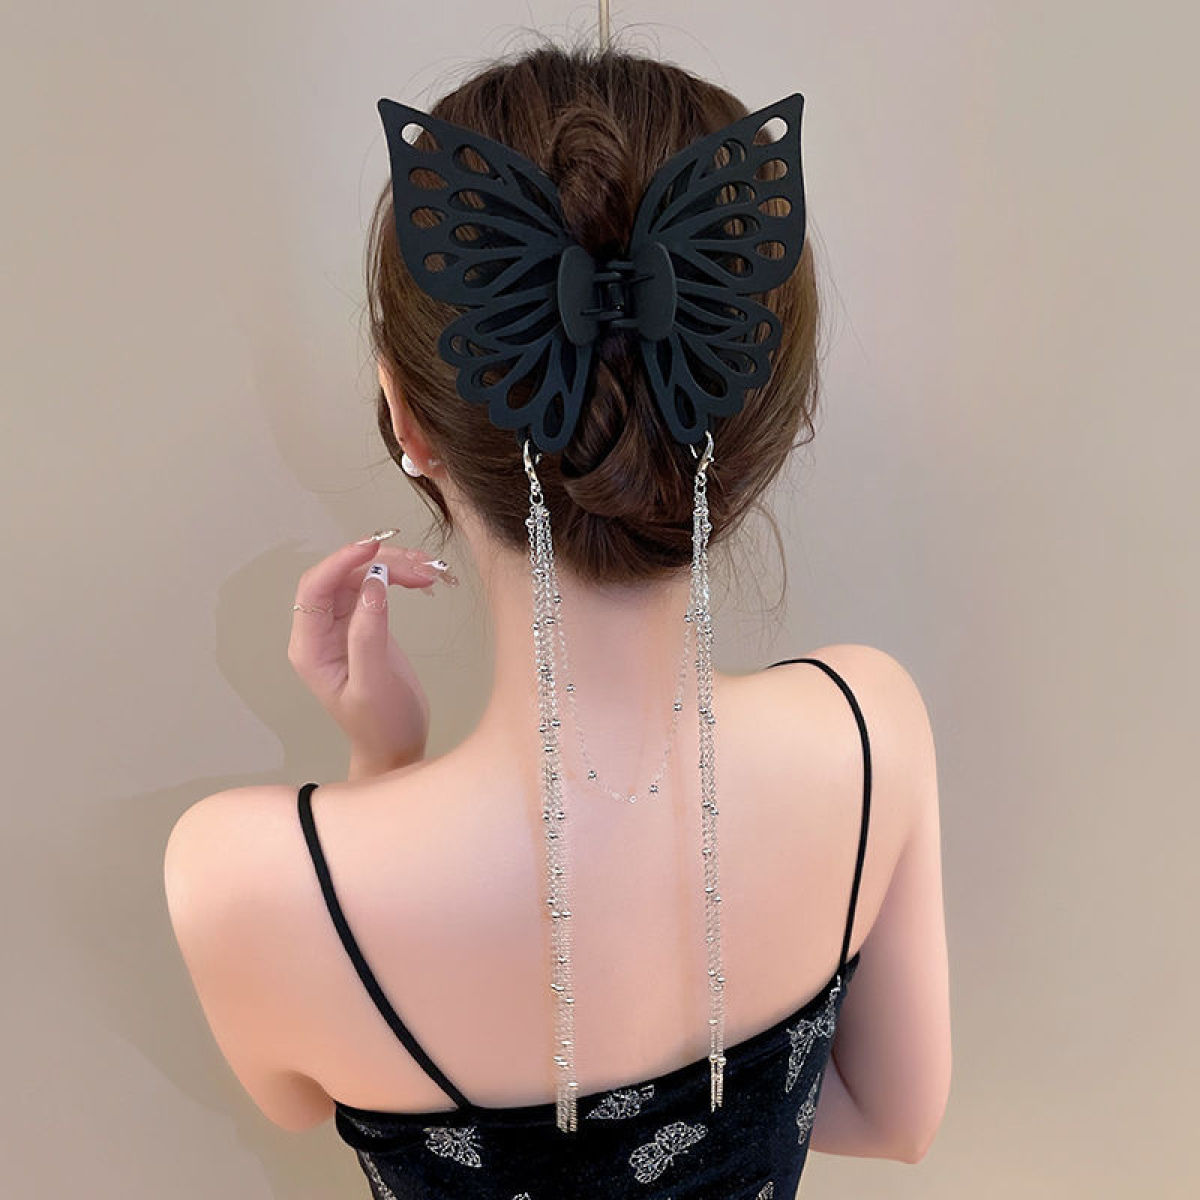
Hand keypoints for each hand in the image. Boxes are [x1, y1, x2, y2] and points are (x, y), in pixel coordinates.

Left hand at [287, 534, 455, 776]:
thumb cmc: (382, 726)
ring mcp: (342, 627)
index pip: (314, 588)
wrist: (397, 748)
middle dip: (377, 561)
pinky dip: (398, 578)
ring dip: (393, 566)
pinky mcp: (364, 625)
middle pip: (340, 577)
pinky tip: (421, 579)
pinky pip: (375, 588)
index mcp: (310, 648)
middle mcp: (320, 633)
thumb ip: (369, 633)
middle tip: (419, 564)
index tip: (374, 546)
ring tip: (428, 570)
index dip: (340, 561)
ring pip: (360, 577)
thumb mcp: (374, 683)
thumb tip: (373, 583)